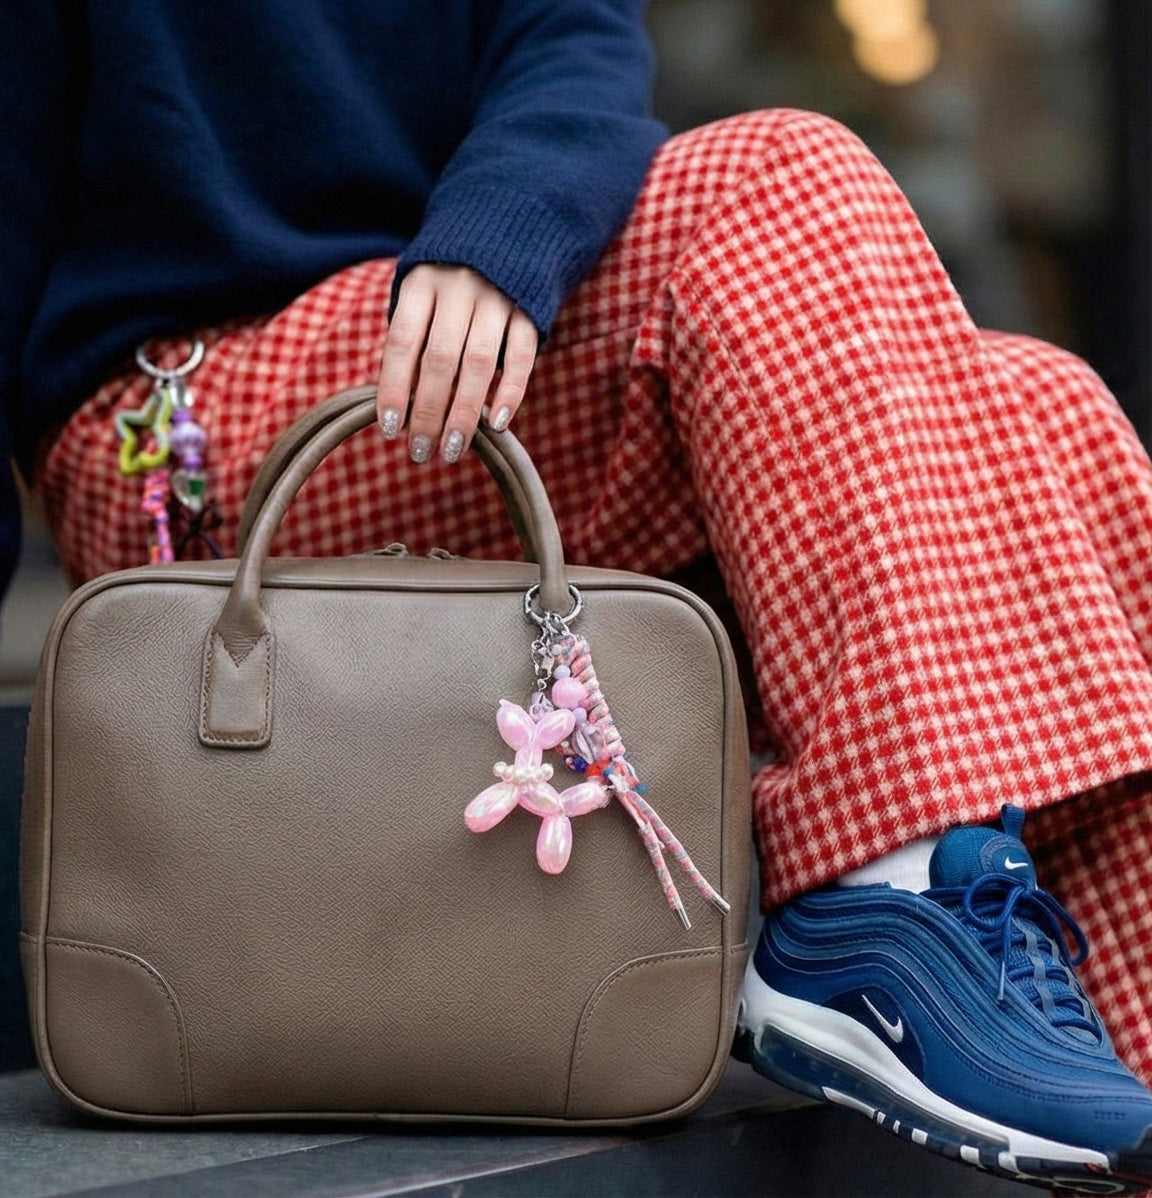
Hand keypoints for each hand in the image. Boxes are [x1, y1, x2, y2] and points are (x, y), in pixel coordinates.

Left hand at [376, 264, 538, 462]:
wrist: (511, 227)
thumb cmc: (452, 277)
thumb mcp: (423, 292)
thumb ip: (414, 337)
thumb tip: (402, 403)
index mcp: (421, 283)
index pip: (402, 342)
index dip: (393, 388)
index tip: (390, 430)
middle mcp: (457, 288)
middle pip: (439, 359)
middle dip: (428, 412)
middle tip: (420, 453)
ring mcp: (497, 297)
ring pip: (479, 362)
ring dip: (465, 412)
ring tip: (453, 450)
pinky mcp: (529, 308)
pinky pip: (522, 355)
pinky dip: (511, 390)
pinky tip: (499, 423)